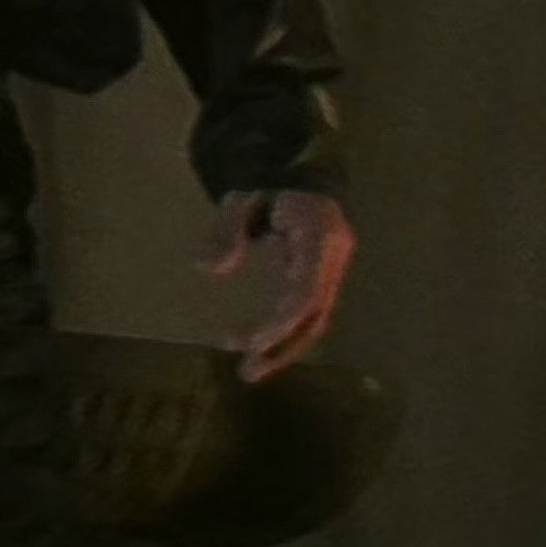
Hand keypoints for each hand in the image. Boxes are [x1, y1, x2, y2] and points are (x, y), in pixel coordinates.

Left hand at [201, 188, 356, 381]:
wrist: (295, 173)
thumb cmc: (266, 186)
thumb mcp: (238, 200)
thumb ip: (226, 232)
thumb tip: (210, 270)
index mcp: (319, 235)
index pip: (307, 292)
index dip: (281, 323)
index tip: (248, 344)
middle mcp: (334, 256)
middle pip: (316, 314)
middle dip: (283, 347)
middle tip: (246, 373)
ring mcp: (333, 267)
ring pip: (316, 318)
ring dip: (284, 348)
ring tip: (249, 371)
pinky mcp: (323, 275)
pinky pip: (308, 311)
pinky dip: (286, 333)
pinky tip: (260, 348)